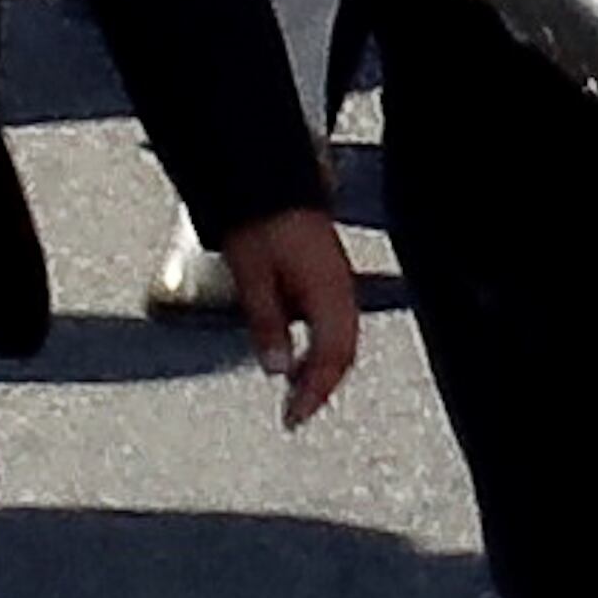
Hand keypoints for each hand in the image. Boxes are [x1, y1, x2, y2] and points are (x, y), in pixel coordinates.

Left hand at [220, 206, 359, 427]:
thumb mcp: (253, 277)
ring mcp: (338, 282)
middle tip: (298, 413)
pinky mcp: (329, 275)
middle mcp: (341, 291)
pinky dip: (323, 347)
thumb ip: (267, 325)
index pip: (331, 358)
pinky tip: (302, 353)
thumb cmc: (261, 222)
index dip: (314, 393)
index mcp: (328, 294)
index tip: (294, 418)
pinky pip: (336, 322)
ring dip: (324, 369)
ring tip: (300, 391)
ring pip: (342, 339)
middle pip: (344, 353)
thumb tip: (276, 367)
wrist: (268, 179)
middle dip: (322, 388)